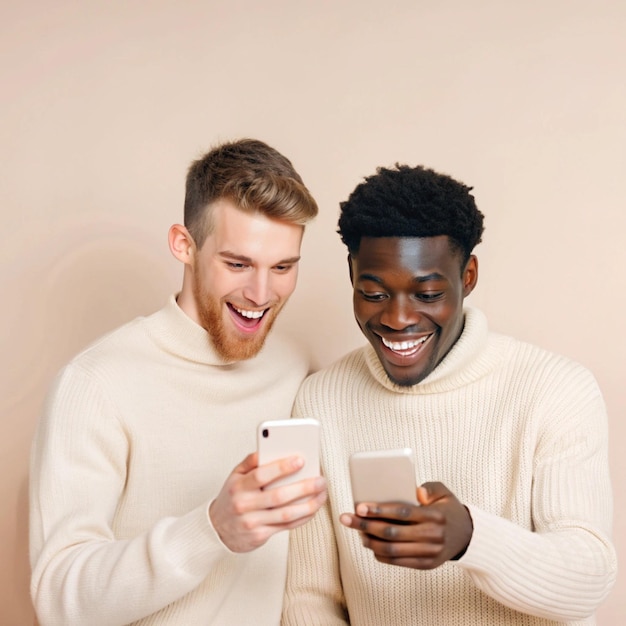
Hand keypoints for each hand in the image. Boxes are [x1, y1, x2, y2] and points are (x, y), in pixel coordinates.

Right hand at [209, 452, 326, 552]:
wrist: (217, 529)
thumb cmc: (232, 497)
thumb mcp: (235, 476)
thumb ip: (251, 461)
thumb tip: (268, 448)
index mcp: (239, 485)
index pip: (261, 474)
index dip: (282, 467)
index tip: (301, 460)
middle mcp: (244, 504)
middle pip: (278, 496)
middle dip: (304, 487)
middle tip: (321, 480)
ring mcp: (252, 522)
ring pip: (286, 514)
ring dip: (309, 504)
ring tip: (322, 494)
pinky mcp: (260, 536)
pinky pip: (286, 526)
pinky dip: (303, 517)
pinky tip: (313, 508)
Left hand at [339, 481, 472, 568]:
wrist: (468, 536)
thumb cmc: (448, 509)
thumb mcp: (444, 492)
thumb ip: (429, 487)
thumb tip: (415, 491)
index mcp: (434, 515)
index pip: (402, 513)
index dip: (379, 510)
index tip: (360, 507)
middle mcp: (432, 536)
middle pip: (391, 533)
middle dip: (365, 525)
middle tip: (347, 518)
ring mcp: (429, 553)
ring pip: (392, 550)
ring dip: (370, 541)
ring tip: (357, 531)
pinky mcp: (426, 565)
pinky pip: (397, 561)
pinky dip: (380, 554)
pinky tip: (370, 543)